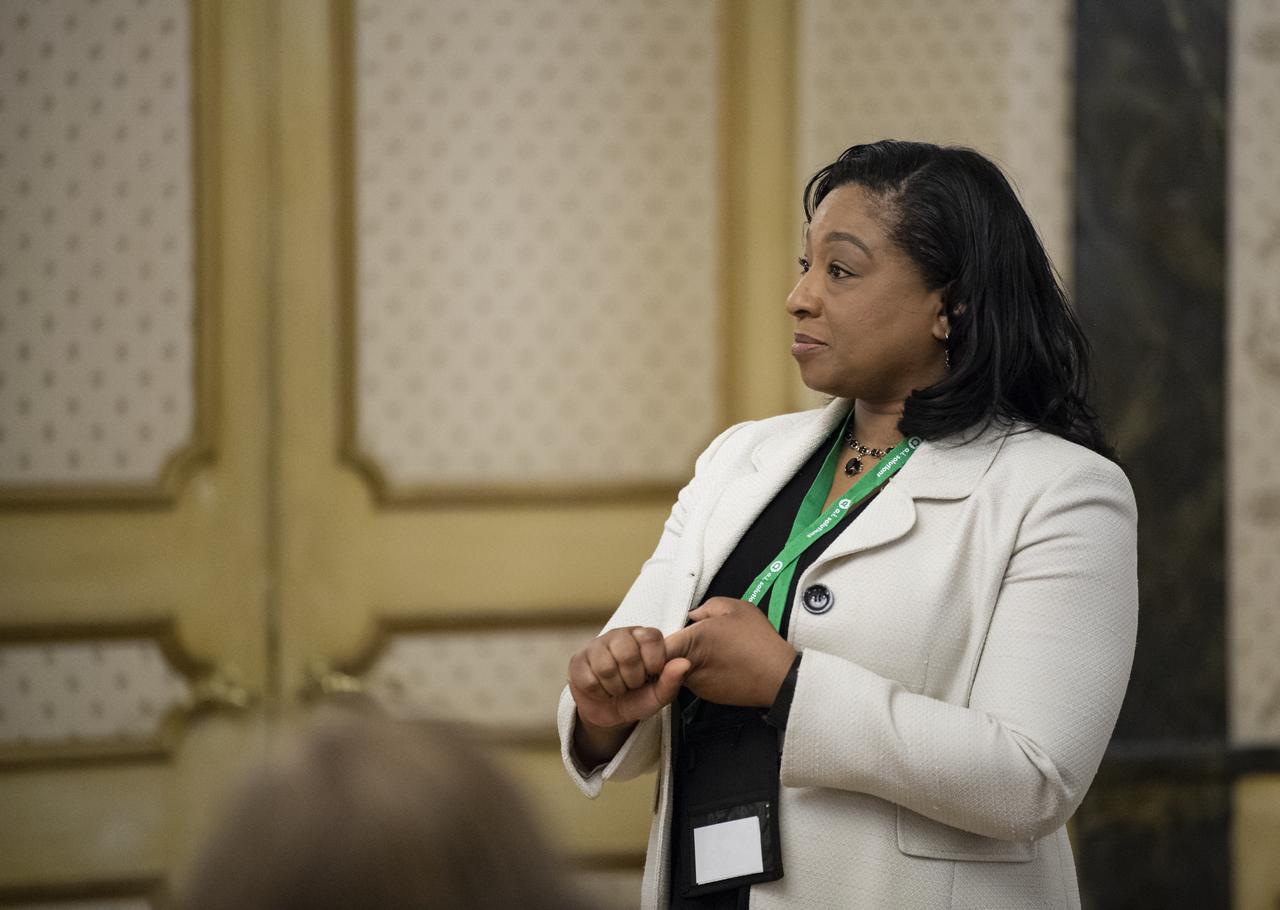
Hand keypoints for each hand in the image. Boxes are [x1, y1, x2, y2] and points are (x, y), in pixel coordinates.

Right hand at [568, 626, 690, 730]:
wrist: (609, 712)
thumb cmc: (638, 697)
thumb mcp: (659, 695)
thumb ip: (672, 680)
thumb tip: (684, 663)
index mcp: (643, 636)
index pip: (651, 637)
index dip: (653, 662)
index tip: (652, 674)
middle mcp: (619, 635)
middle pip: (627, 653)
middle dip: (632, 679)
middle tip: (632, 684)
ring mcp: (596, 645)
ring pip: (606, 667)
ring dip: (615, 688)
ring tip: (617, 688)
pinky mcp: (577, 660)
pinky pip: (589, 679)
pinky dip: (599, 692)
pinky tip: (602, 689)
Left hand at [663, 597, 796, 706]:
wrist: (778, 677)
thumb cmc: (758, 640)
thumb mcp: (736, 608)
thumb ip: (707, 607)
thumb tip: (692, 616)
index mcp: (692, 640)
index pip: (656, 646)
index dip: (657, 642)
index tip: (669, 635)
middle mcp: (688, 665)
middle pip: (665, 659)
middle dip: (673, 649)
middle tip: (694, 640)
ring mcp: (696, 684)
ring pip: (678, 671)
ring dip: (686, 661)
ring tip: (712, 652)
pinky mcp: (706, 696)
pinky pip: (694, 681)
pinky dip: (701, 673)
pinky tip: (720, 665)